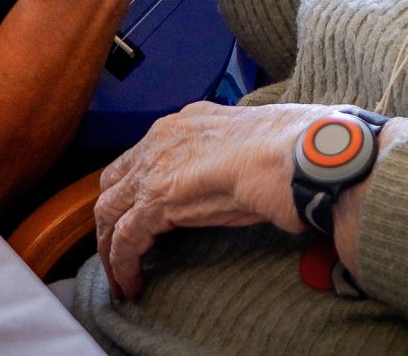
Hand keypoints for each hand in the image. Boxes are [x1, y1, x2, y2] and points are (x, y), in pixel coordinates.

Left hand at [93, 101, 320, 297]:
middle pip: (114, 182)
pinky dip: (123, 264)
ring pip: (109, 211)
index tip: (139, 218)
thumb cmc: (292, 148)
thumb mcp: (250, 146)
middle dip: (112, 218)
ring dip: (110, 248)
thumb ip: (229, 159)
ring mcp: (155, 168)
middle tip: (119, 250)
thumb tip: (235, 181)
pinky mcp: (156, 200)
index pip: (142, 157)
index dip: (134, 190)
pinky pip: (124, 238)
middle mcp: (161, 138)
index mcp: (185, 123)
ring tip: (122, 278)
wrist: (298, 151)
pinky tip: (133, 283)